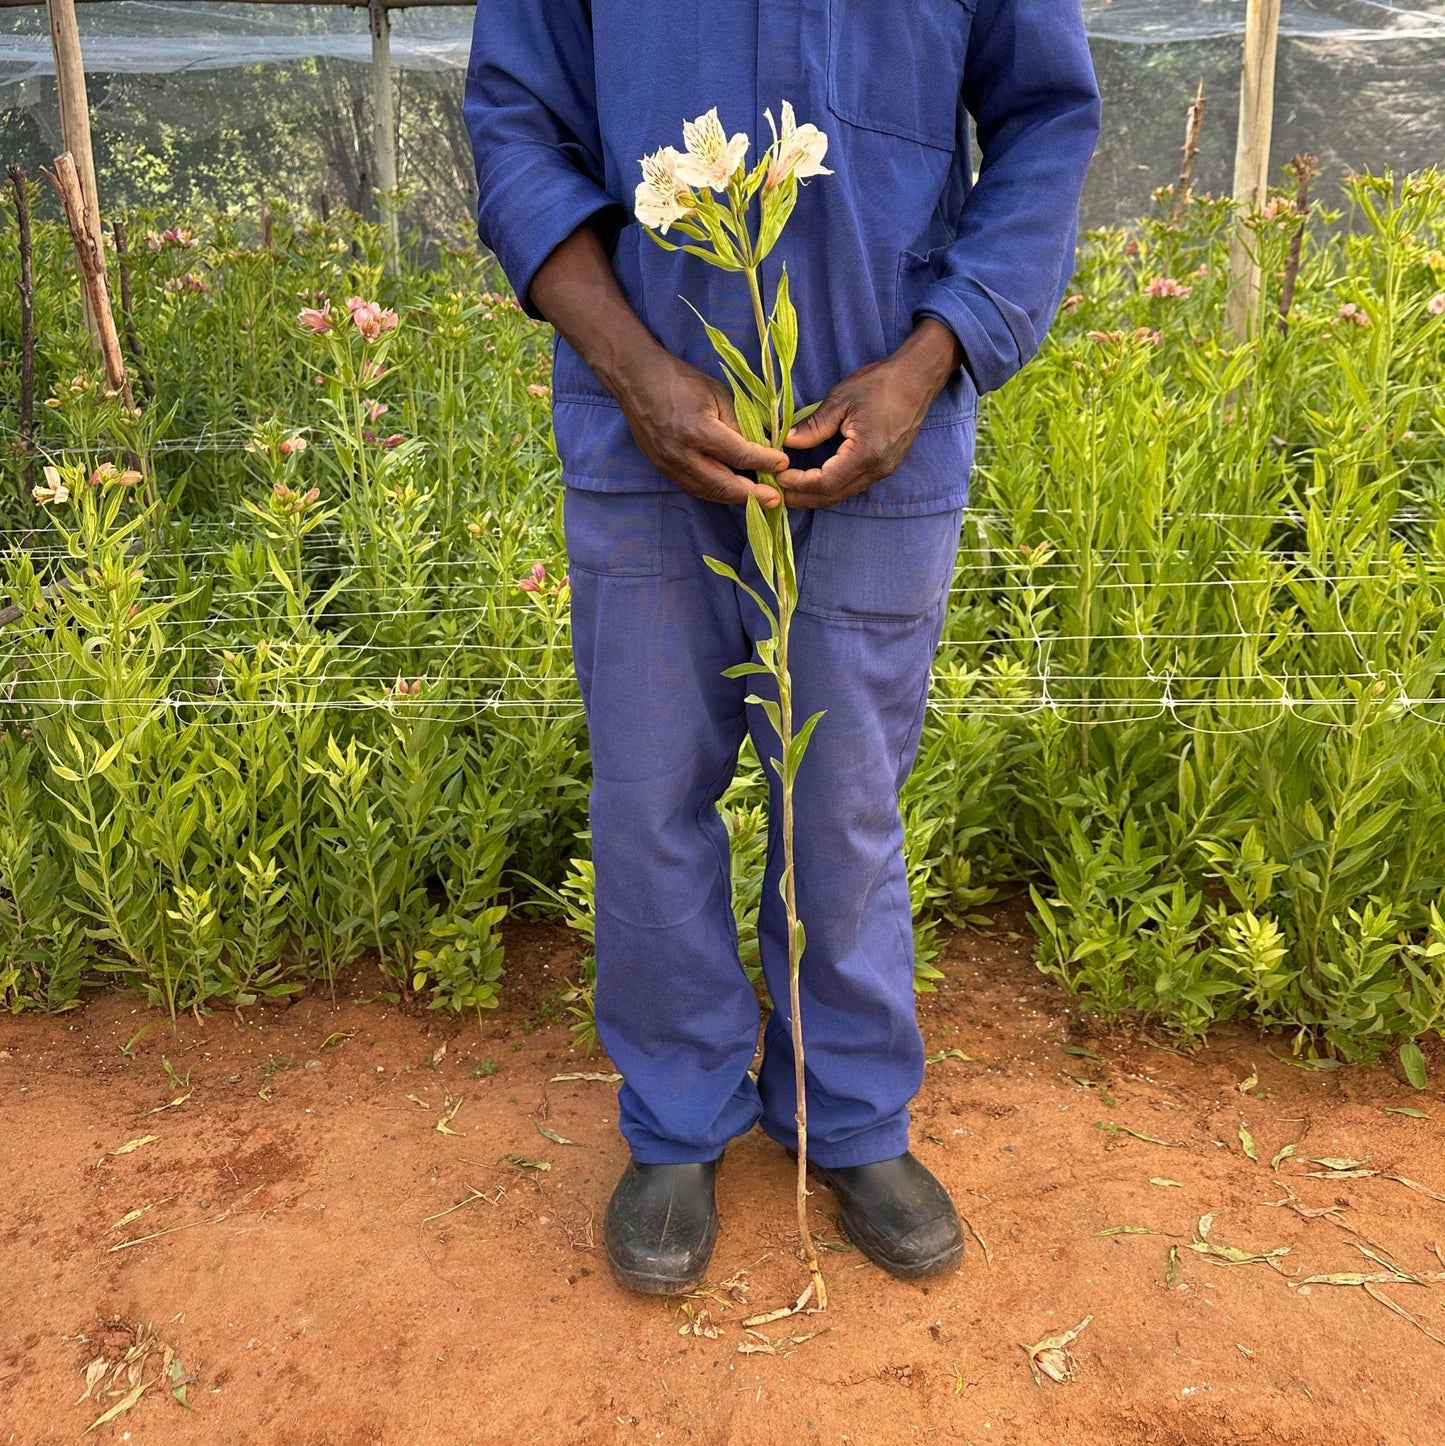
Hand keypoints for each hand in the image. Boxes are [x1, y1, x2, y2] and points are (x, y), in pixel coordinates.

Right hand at [527, 224, 786, 507]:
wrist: (636, 379)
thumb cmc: (680, 380)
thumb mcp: (717, 394)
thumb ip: (739, 422)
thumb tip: (763, 444)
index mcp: (698, 431)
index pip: (738, 456)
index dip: (763, 462)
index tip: (782, 464)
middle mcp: (682, 454)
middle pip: (723, 485)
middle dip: (752, 494)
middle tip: (775, 499)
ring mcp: (668, 465)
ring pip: (707, 491)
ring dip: (733, 498)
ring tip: (757, 500)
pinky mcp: (661, 468)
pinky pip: (693, 487)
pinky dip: (714, 492)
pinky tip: (730, 492)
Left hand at [777, 318, 963, 508]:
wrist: (918, 378)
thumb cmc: (880, 383)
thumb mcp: (841, 399)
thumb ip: (814, 425)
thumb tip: (787, 442)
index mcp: (866, 453)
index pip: (826, 481)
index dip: (800, 483)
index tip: (779, 475)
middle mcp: (877, 468)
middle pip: (834, 495)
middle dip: (804, 497)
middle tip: (778, 491)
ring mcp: (884, 470)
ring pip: (844, 493)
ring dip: (817, 495)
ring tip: (792, 489)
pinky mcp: (885, 466)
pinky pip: (854, 484)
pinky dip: (832, 487)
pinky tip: (815, 481)